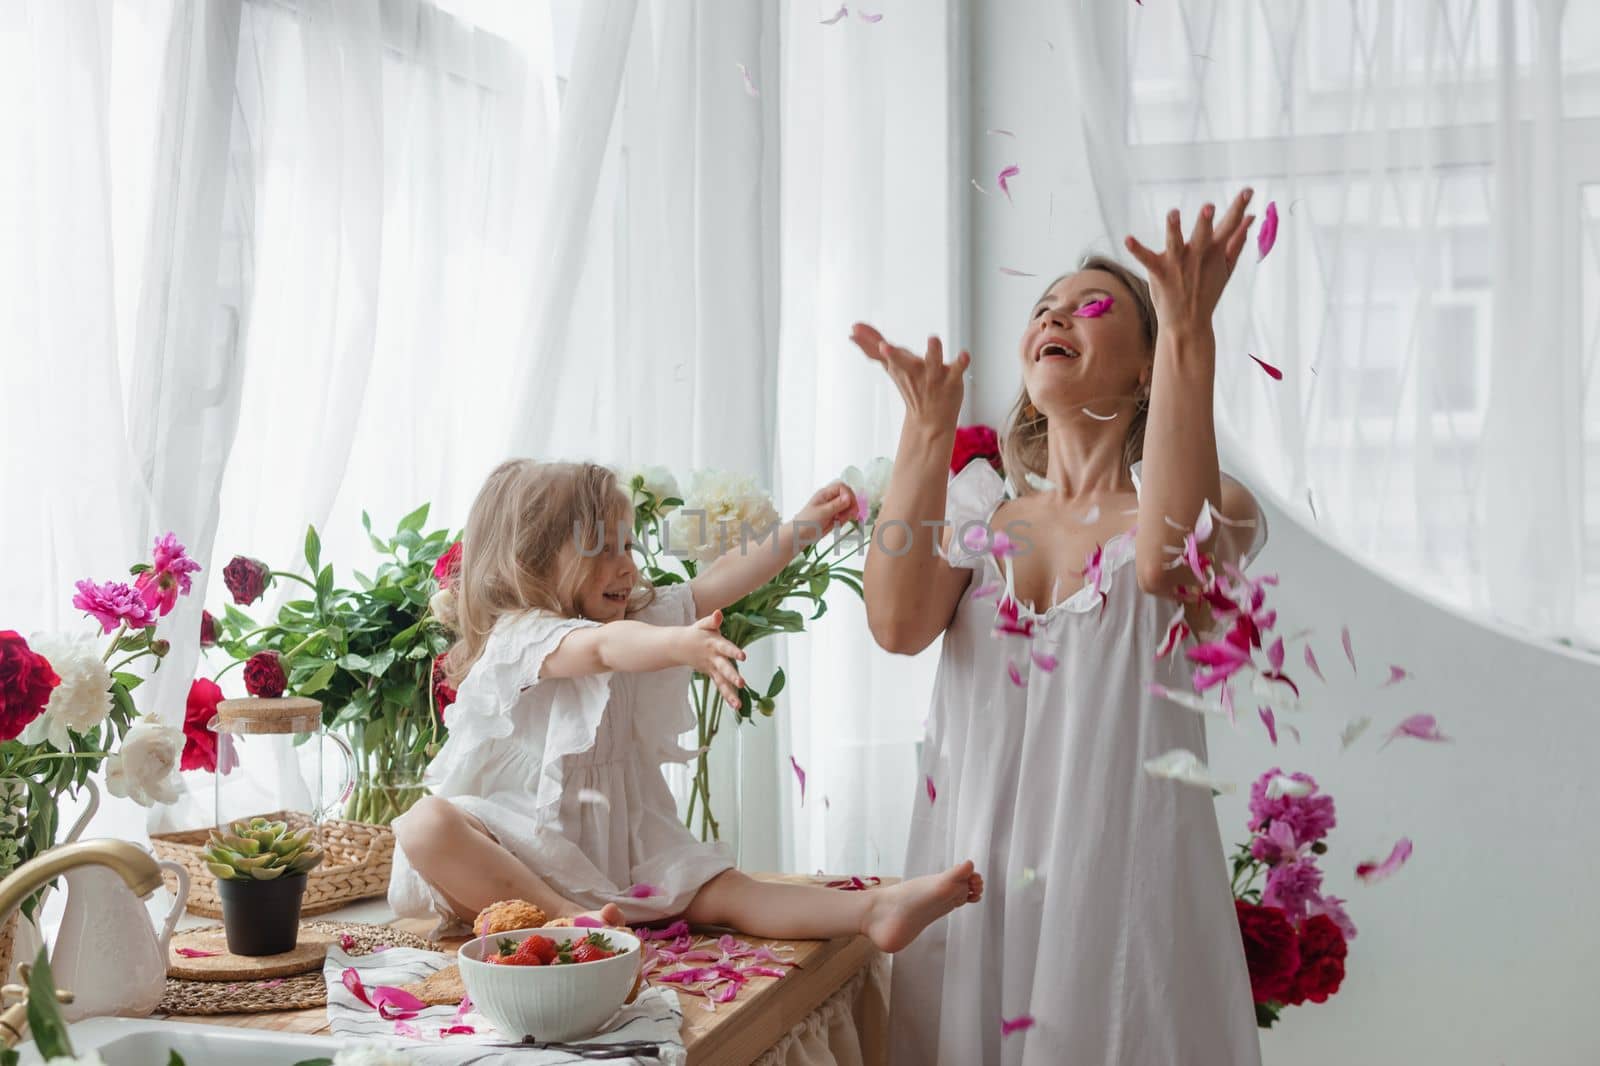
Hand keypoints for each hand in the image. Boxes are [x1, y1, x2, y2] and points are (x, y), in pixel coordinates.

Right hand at [676, 610, 747, 707]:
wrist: (678, 646)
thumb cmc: (696, 633)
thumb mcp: (702, 624)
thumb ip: (712, 620)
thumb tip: (719, 613)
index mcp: (713, 644)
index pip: (725, 648)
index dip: (733, 651)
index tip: (743, 656)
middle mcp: (713, 658)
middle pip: (724, 668)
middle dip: (732, 676)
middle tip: (742, 683)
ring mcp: (712, 669)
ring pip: (721, 682)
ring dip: (730, 694)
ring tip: (738, 705)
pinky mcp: (712, 674)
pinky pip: (720, 687)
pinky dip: (728, 696)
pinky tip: (736, 706)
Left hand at [793, 480, 858, 537]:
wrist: (800, 535)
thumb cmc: (807, 522)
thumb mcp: (822, 512)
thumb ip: (836, 504)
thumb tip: (849, 497)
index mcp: (825, 494)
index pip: (843, 487)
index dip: (849, 495)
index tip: (850, 505)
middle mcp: (830, 499)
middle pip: (848, 497)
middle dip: (850, 506)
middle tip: (847, 516)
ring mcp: (833, 508)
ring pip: (848, 507)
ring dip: (847, 515)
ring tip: (838, 522)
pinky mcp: (834, 517)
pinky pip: (845, 516)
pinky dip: (844, 520)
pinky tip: (836, 525)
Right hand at [850, 324, 968, 434]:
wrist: (931, 421)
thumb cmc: (911, 387)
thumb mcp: (890, 366)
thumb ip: (872, 348)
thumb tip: (851, 332)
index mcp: (898, 365)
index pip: (880, 352)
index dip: (867, 341)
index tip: (854, 329)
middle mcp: (913, 370)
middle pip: (901, 362)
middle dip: (893, 355)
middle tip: (883, 347)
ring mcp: (933, 376)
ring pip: (933, 362)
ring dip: (933, 351)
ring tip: (933, 338)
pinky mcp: (951, 380)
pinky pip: (957, 370)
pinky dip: (961, 362)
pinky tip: (964, 354)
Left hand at [1124, 188, 1255, 335]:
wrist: (1188, 323)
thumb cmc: (1207, 291)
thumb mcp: (1226, 267)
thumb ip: (1238, 241)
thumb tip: (1251, 218)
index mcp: (1215, 251)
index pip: (1230, 226)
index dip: (1239, 208)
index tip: (1248, 190)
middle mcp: (1197, 255)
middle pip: (1203, 234)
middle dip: (1205, 222)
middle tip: (1209, 207)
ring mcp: (1178, 264)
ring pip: (1175, 243)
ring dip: (1174, 228)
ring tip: (1173, 214)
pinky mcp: (1159, 272)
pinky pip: (1146, 259)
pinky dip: (1137, 250)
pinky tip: (1128, 239)